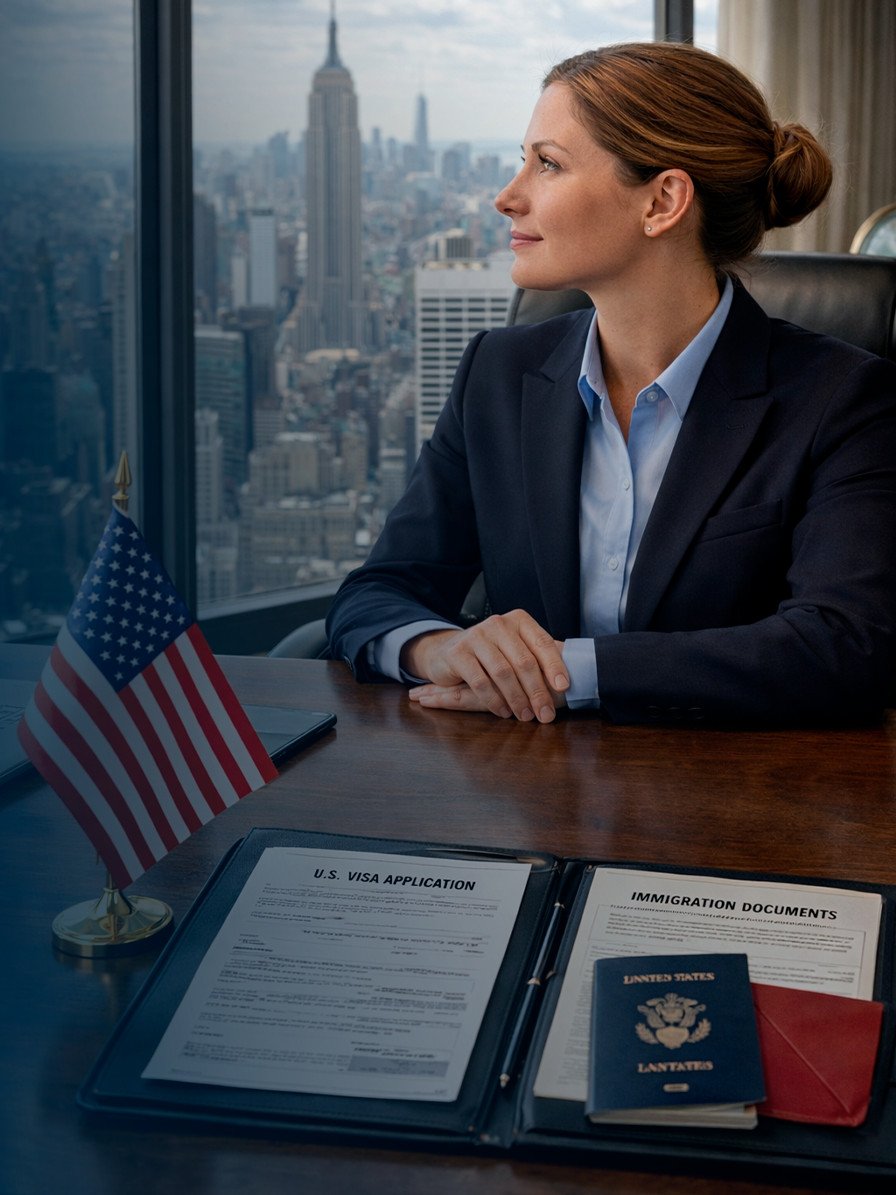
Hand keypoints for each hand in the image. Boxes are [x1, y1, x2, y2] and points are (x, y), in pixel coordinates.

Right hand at [402, 610, 568, 722]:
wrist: (448, 651)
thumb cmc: (491, 655)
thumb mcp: (516, 651)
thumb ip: (538, 661)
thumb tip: (569, 683)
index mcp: (519, 621)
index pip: (542, 643)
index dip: (555, 666)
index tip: (564, 687)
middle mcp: (498, 624)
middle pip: (524, 661)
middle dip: (537, 691)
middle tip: (545, 714)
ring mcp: (476, 636)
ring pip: (503, 672)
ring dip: (517, 699)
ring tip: (524, 716)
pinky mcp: (458, 653)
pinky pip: (480, 681)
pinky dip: (494, 700)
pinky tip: (503, 712)